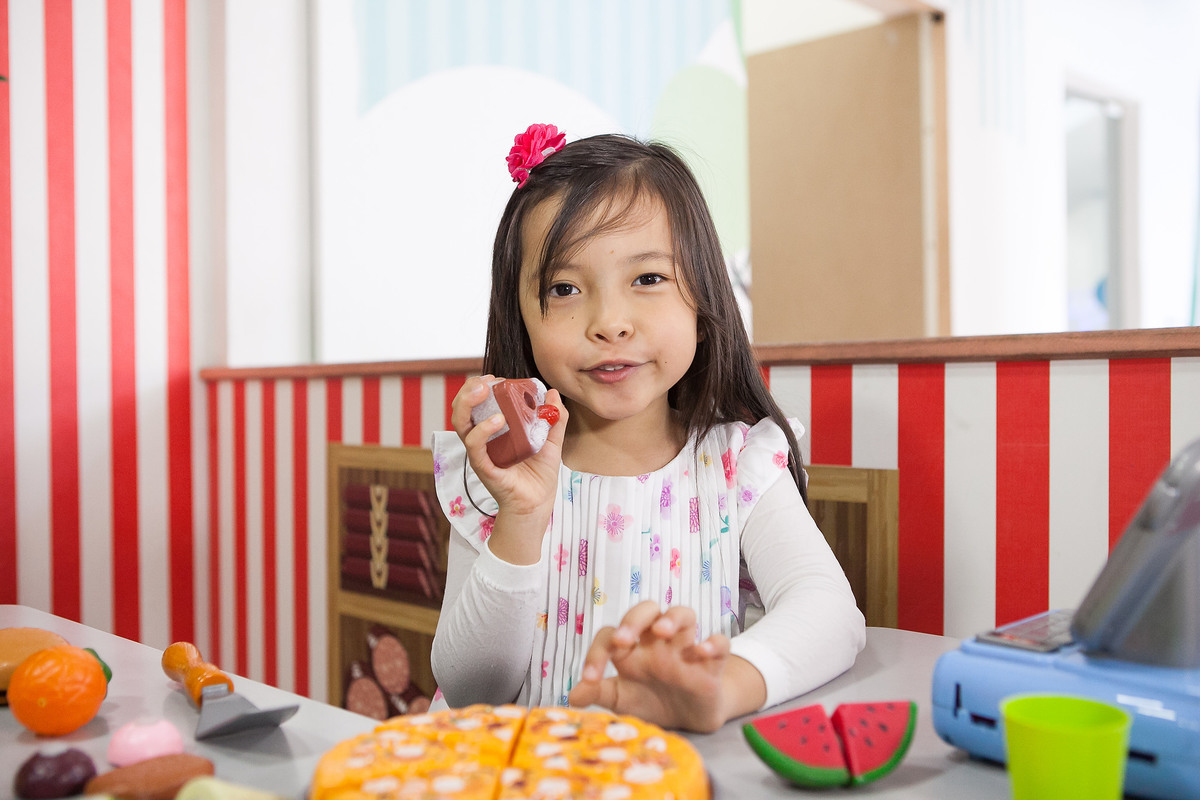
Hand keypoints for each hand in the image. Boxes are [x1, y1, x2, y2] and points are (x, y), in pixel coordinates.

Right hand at [450, 375, 567, 563]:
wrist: (538, 505)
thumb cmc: (539, 475)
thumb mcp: (552, 441)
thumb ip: (554, 418)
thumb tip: (553, 393)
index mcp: (493, 431)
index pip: (477, 403)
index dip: (481, 386)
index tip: (496, 378)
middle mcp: (482, 440)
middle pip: (462, 409)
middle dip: (468, 390)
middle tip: (485, 380)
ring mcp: (481, 453)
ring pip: (461, 423)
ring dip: (468, 403)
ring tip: (484, 390)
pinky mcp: (484, 467)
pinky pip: (475, 447)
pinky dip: (482, 430)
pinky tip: (497, 420)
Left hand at [568, 601, 760, 732]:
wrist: (689, 718)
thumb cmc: (651, 701)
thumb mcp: (622, 700)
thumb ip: (600, 693)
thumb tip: (572, 696)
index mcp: (632, 649)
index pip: (610, 635)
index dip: (596, 653)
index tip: (590, 679)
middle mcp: (657, 642)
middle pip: (647, 610)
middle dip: (634, 619)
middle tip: (624, 640)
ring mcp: (686, 648)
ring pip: (684, 614)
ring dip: (673, 618)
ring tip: (662, 631)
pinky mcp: (713, 662)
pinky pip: (720, 642)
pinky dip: (714, 643)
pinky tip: (702, 652)